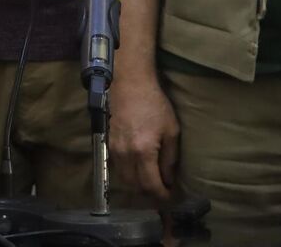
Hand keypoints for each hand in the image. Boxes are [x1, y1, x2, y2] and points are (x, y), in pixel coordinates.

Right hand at [108, 70, 178, 201]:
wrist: (130, 85)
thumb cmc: (155, 105)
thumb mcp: (171, 130)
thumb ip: (170, 158)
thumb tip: (169, 179)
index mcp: (143, 152)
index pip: (151, 185)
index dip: (162, 195)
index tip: (170, 196)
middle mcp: (126, 155)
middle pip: (135, 187)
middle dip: (150, 194)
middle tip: (162, 192)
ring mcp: (115, 150)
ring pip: (125, 180)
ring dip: (138, 186)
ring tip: (151, 183)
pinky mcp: (109, 144)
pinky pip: (117, 168)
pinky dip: (128, 175)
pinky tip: (138, 170)